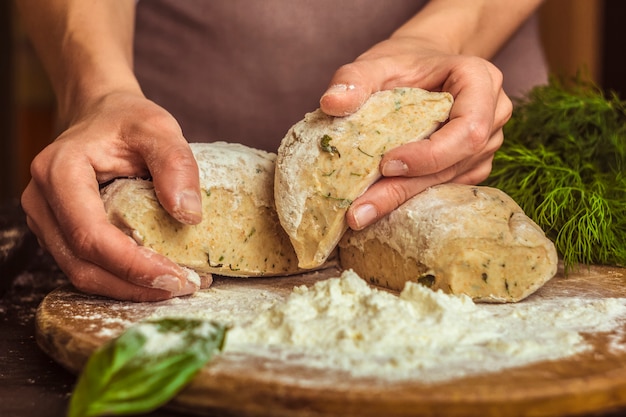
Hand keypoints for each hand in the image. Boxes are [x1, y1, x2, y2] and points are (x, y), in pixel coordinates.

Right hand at [21, 91, 207, 300]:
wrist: (100, 114)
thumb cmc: (126, 120)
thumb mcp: (158, 128)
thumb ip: (176, 164)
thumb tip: (189, 215)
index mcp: (60, 171)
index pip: (90, 234)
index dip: (132, 265)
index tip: (176, 277)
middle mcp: (42, 200)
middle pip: (82, 263)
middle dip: (134, 285)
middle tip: (185, 286)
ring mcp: (46, 220)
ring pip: (81, 273)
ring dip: (129, 289)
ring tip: (177, 284)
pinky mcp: (59, 232)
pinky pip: (86, 266)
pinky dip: (122, 279)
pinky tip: (157, 276)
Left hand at [319, 37, 511, 229]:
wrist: (421, 68)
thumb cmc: (404, 62)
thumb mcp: (376, 63)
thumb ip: (354, 79)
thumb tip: (331, 104)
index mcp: (480, 81)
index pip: (468, 128)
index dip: (430, 154)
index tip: (385, 164)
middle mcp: (492, 116)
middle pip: (455, 162)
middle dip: (404, 189)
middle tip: (359, 211)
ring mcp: (485, 146)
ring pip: (448, 182)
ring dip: (403, 200)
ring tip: (360, 213)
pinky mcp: (471, 167)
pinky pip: (444, 189)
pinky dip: (410, 199)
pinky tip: (378, 207)